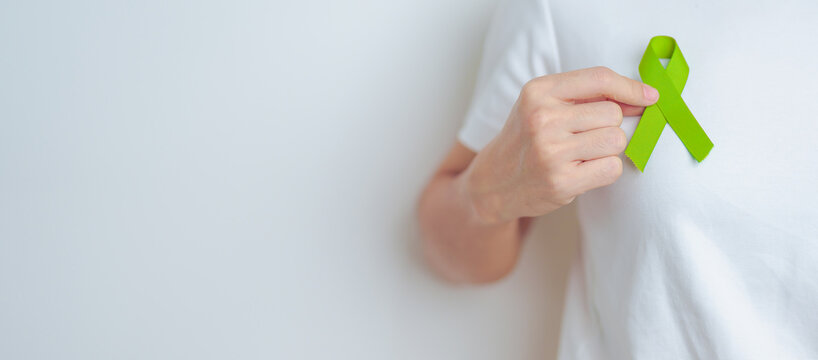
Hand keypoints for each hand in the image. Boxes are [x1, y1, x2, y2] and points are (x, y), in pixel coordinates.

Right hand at [461, 66, 658, 223]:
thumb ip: (588, 97)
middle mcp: (542, 119)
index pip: (599, 79)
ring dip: (607, 149)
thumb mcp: (544, 106)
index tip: (649, 97)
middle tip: (583, 138)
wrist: (493, 182)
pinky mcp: (561, 181)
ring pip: (616, 140)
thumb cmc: (527, 139)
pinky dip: (604, 170)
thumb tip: (643, 98)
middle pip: (612, 113)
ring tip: (581, 155)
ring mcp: (550, 152)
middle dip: (608, 126)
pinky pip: (612, 168)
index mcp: (538, 92)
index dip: (631, 87)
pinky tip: (581, 171)